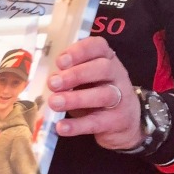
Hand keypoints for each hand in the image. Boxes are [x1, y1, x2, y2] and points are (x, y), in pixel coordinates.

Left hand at [47, 36, 141, 151]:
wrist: (125, 124)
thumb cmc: (97, 94)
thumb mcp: (86, 79)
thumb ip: (70, 74)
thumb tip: (49, 78)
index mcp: (107, 59)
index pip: (99, 46)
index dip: (79, 51)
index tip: (60, 62)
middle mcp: (117, 75)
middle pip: (103, 68)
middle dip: (75, 75)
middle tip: (53, 83)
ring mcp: (121, 98)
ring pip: (102, 95)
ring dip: (76, 99)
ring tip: (54, 103)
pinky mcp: (117, 121)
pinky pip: (97, 122)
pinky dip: (77, 125)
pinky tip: (61, 127)